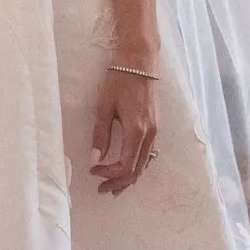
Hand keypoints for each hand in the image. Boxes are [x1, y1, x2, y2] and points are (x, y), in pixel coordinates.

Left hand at [91, 69, 158, 195]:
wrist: (141, 61)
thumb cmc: (120, 80)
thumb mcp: (104, 107)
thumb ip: (100, 135)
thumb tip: (95, 158)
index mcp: (137, 131)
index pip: (125, 166)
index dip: (109, 174)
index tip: (93, 171)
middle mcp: (150, 134)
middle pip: (137, 170)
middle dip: (119, 183)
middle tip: (101, 189)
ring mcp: (155, 131)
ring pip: (145, 164)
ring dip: (129, 177)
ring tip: (113, 186)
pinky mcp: (156, 126)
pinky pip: (149, 154)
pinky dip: (138, 166)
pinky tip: (128, 168)